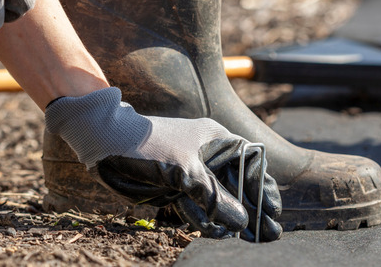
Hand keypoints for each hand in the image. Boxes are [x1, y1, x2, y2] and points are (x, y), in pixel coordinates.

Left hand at [44, 87, 282, 240]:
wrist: (106, 142)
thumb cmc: (149, 145)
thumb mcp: (186, 171)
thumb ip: (215, 197)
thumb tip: (242, 221)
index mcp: (218, 140)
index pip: (251, 165)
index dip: (264, 190)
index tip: (274, 212)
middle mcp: (209, 155)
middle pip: (237, 186)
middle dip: (251, 210)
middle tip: (267, 234)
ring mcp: (193, 171)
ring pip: (218, 199)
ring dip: (228, 219)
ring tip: (246, 239)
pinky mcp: (176, 185)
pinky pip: (196, 205)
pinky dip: (204, 218)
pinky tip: (214, 232)